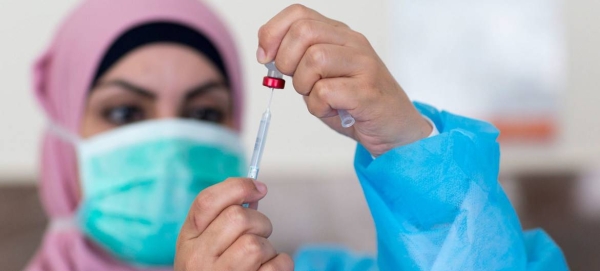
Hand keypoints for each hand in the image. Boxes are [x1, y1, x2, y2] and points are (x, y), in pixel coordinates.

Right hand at [175, 178, 292, 270]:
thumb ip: (220, 218)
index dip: (238, 187)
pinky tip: (266, 270)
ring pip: (256, 243)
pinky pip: (277, 265)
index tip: (259, 187)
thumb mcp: (204, 245)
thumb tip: (254, 190)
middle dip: (259, 221)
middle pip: (238, 217)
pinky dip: (280, 264)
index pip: (207, 201)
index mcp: (187, 240)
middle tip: (259, 232)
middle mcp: (198, 260)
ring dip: (267, 247)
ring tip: (258, 258)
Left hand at [257, 4, 431, 156]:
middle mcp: (353, 43)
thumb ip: (299, 61)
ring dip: (305, 86)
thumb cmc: (355, 103)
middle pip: (303, 31)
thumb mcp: (322, 76)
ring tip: (319, 99)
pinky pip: (325, 92)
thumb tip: (267, 54)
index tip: (266, 57)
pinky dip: (319, 107)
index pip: (298, 14)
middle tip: (297, 83)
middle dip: (286, 61)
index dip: (273, 33)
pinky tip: (333, 111)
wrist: (395, 129)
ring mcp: (363, 65)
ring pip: (314, 58)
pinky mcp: (367, 92)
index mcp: (339, 35)